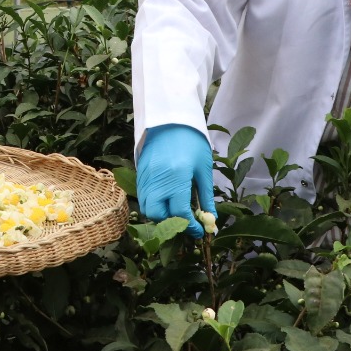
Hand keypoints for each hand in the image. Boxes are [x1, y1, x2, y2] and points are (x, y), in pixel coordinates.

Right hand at [135, 124, 215, 238]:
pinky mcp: (139, 174)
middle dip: (172, 223)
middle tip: (186, 220)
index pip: (180, 213)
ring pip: (147, 208)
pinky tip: (166, 199)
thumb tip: (210, 219)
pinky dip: (153, 204)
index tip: (199, 231)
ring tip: (175, 210)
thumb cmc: (192, 142)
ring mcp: (145, 178)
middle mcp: (157, 181)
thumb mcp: (203, 169)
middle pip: (158, 215)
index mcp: (176, 179)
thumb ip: (205, 196)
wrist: (170, 119)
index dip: (190, 226)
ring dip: (161, 215)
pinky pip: (142, 197)